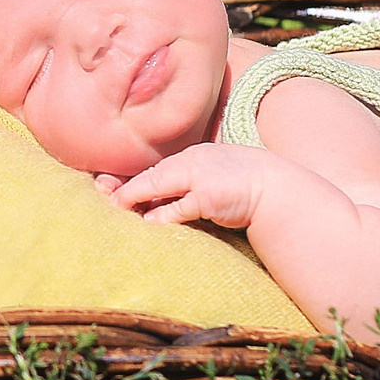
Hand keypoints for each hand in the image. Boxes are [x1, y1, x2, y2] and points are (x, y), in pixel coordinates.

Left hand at [109, 142, 289, 230]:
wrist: (276, 188)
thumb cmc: (242, 186)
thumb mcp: (209, 180)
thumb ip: (182, 191)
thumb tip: (152, 210)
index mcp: (191, 157)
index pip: (153, 171)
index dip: (128, 182)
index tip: (104, 189)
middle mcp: (192, 163)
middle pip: (149, 177)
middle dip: (123, 190)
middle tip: (103, 199)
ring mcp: (200, 178)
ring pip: (157, 188)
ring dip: (135, 202)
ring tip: (117, 212)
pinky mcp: (209, 197)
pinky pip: (178, 208)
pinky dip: (161, 215)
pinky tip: (147, 222)